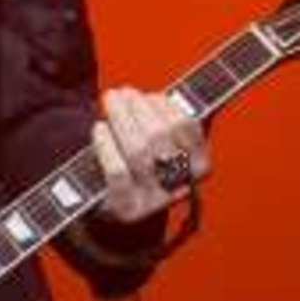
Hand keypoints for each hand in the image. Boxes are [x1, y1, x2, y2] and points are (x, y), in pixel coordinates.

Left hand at [91, 86, 209, 223]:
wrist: (113, 199)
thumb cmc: (139, 159)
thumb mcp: (161, 139)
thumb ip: (165, 117)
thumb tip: (156, 95)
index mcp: (199, 166)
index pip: (186, 126)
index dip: (165, 105)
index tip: (150, 94)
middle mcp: (180, 186)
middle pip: (158, 136)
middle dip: (138, 108)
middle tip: (123, 92)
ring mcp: (153, 200)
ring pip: (138, 151)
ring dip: (121, 118)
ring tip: (111, 101)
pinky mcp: (126, 208)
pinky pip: (118, 172)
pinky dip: (107, 145)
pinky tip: (99, 128)